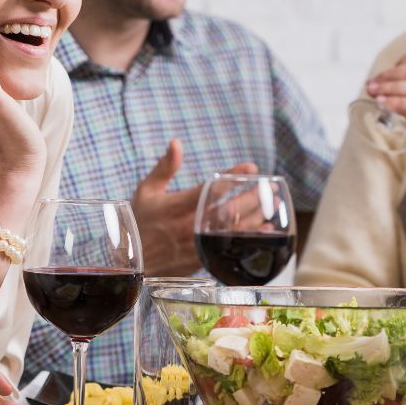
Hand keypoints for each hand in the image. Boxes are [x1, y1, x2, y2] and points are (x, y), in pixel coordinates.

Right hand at [132, 140, 257, 277]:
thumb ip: (164, 167)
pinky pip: (231, 248)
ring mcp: (198, 244)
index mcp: (178, 205)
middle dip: (253, 197)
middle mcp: (190, 225)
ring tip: (272, 205)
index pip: (212, 188)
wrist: (132, 261)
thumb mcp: (147, 190)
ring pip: (234, 230)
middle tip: (269, 187)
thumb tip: (176, 143)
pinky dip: (250, 238)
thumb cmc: (139, 222)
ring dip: (257, 216)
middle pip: (230, 210)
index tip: (251, 168)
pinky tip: (263, 230)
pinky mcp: (202, 260)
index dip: (234, 177)